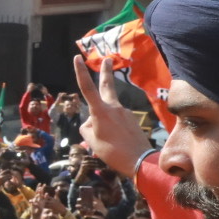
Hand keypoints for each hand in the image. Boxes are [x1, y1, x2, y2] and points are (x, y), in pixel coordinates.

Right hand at [71, 54, 151, 176]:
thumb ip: (87, 129)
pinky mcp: (132, 119)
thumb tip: (90, 122)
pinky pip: (117, 120)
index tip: (77, 58)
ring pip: (109, 111)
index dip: (80, 72)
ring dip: (104, 119)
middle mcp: (113, 107)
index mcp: (100, 112)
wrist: (141, 160)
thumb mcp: (92, 142)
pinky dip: (113, 127)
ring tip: (107, 140)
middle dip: (105, 72)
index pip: (87, 88)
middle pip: (107, 85)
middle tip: (107, 60)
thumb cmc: (112, 152)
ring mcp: (124, 112)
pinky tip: (117, 141)